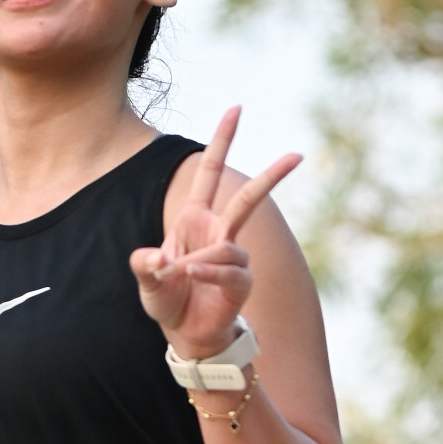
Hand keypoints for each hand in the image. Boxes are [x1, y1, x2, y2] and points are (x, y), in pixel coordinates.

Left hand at [130, 106, 300, 359]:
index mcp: (194, 218)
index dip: (222, 139)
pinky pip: (230, 270)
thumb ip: (144, 266)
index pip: (209, 172)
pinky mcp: (240, 282)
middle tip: (298, 154)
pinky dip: (209, 271)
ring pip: (231, 245)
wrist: (185, 335)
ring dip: (204, 259)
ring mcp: (232, 257)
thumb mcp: (146, 279)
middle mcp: (218, 232)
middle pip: (248, 198)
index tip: (236, 108)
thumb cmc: (168, 299)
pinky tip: (193, 275)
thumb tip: (152, 259)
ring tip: (182, 272)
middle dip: (272, 175)